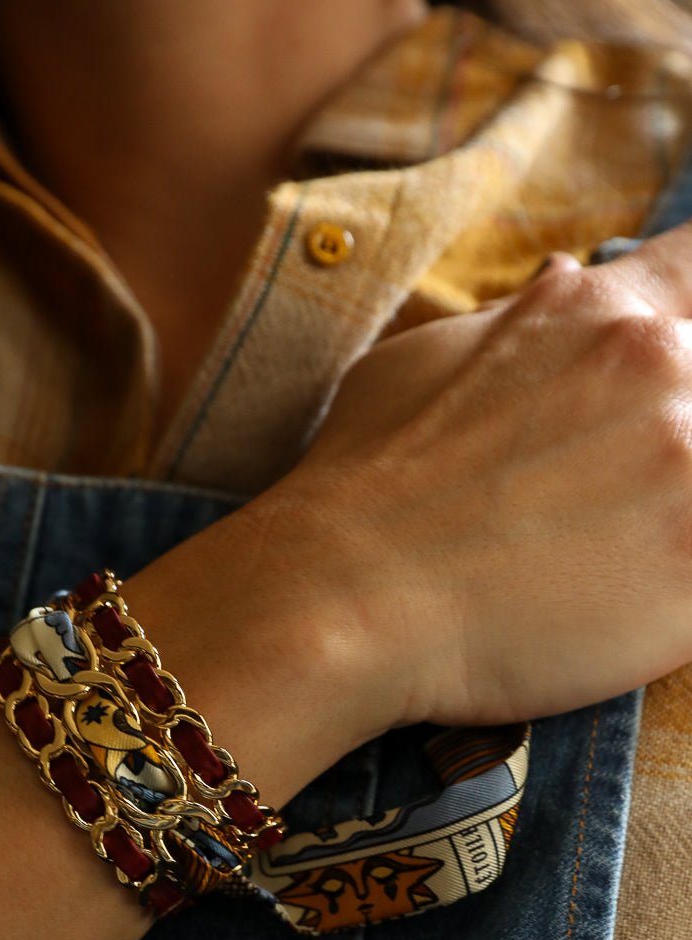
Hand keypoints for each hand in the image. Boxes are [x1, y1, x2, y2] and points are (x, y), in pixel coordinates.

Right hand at [274, 233, 691, 731]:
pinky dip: (670, 585)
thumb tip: (565, 281)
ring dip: (667, 510)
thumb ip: (522, 321)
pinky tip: (617, 598)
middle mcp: (666, 372)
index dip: (687, 319)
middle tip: (601, 490)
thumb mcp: (428, 356)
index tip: (667, 368)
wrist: (341, 599)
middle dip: (668, 432)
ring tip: (597, 549)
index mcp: (607, 312)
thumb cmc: (364, 483)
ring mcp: (690, 476)